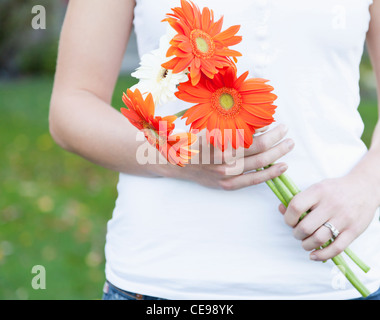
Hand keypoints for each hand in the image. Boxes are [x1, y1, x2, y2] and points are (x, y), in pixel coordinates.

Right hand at [157, 124, 294, 189]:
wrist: (176, 162)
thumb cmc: (193, 140)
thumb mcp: (211, 127)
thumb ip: (234, 126)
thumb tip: (260, 124)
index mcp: (220, 144)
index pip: (254, 139)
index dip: (271, 133)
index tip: (280, 126)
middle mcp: (224, 161)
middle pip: (259, 152)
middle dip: (278, 143)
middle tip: (289, 136)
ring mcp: (225, 176)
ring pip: (258, 167)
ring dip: (277, 157)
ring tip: (288, 149)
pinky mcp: (225, 185)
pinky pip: (251, 181)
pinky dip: (268, 174)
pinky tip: (280, 168)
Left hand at [279, 173, 378, 260]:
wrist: (364, 188)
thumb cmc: (335, 189)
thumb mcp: (316, 188)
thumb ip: (299, 199)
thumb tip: (280, 209)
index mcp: (318, 191)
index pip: (296, 207)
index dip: (288, 218)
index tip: (290, 221)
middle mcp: (331, 205)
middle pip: (305, 227)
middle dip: (297, 234)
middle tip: (298, 233)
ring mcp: (343, 218)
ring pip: (318, 239)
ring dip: (306, 245)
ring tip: (306, 242)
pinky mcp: (353, 230)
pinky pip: (336, 248)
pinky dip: (322, 255)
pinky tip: (314, 255)